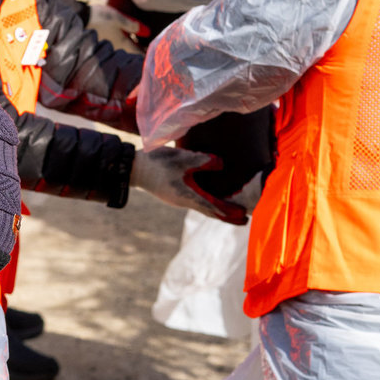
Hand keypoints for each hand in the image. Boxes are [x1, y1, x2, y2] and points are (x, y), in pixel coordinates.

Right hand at [131, 148, 249, 224]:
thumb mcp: (180, 158)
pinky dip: (209, 205)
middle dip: (228, 216)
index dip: (229, 211)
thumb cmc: (157, 163)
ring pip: (204, 208)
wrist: (134, 169)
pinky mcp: (176, 195)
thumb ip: (201, 160)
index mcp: (187, 196)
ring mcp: (179, 200)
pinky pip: (197, 203)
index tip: (243, 214)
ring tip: (233, 213)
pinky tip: (213, 201)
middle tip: (245, 220)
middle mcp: (185, 202)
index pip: (213, 206)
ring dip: (219, 211)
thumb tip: (221, 164)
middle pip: (210, 212)